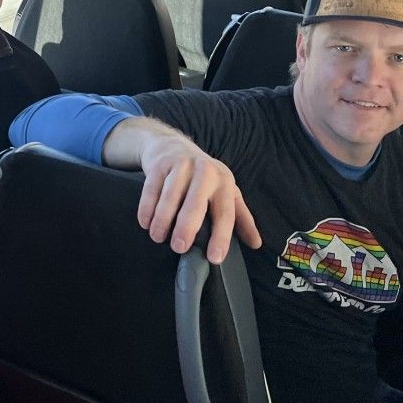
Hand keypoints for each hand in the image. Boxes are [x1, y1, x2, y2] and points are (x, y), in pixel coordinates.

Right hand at [105, 118, 261, 262]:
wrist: (171, 144)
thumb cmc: (202, 175)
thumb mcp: (225, 190)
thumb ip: (241, 217)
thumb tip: (256, 243)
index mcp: (224, 182)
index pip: (225, 213)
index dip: (221, 237)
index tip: (214, 258)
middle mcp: (205, 172)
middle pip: (196, 204)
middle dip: (187, 227)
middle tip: (179, 247)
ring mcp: (181, 166)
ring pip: (170, 197)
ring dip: (162, 220)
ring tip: (158, 237)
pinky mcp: (160, 164)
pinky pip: (152, 189)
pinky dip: (147, 208)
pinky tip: (145, 222)